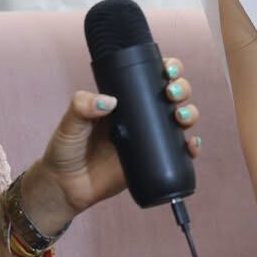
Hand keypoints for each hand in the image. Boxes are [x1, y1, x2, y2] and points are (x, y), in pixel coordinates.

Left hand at [21, 57, 200, 230]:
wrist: (66, 187)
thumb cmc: (65, 150)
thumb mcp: (69, 123)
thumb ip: (81, 107)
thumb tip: (110, 101)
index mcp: (123, 100)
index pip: (150, 77)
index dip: (167, 69)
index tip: (167, 70)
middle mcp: (141, 115)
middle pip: (173, 95)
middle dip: (181, 88)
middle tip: (172, 94)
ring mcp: (149, 138)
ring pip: (180, 120)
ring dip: (190, 114)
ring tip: (181, 118)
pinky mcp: (154, 162)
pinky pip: (179, 152)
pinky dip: (191, 148)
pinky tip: (191, 146)